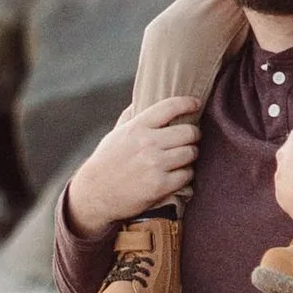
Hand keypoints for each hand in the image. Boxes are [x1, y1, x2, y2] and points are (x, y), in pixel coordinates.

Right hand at [67, 94, 201, 233]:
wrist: (95, 193)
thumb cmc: (106, 162)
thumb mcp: (115, 134)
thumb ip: (131, 116)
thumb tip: (143, 98)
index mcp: (137, 127)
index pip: (170, 107)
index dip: (188, 102)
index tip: (196, 103)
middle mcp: (147, 143)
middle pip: (188, 132)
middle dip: (194, 134)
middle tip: (191, 138)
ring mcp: (155, 164)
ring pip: (191, 153)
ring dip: (191, 155)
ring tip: (184, 156)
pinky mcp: (160, 185)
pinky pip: (187, 174)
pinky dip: (186, 174)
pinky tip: (178, 173)